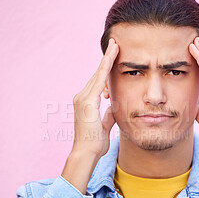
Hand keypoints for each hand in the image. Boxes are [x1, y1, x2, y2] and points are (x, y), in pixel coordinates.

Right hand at [71, 38, 118, 157]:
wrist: (87, 153)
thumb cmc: (95, 143)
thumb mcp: (105, 125)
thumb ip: (109, 113)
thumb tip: (114, 106)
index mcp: (87, 103)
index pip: (98, 81)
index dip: (106, 68)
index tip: (114, 57)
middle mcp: (82, 97)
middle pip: (98, 74)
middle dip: (107, 58)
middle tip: (115, 43)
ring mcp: (83, 98)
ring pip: (98, 73)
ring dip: (107, 58)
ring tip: (116, 45)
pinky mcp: (87, 101)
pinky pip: (99, 80)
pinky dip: (106, 67)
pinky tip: (112, 56)